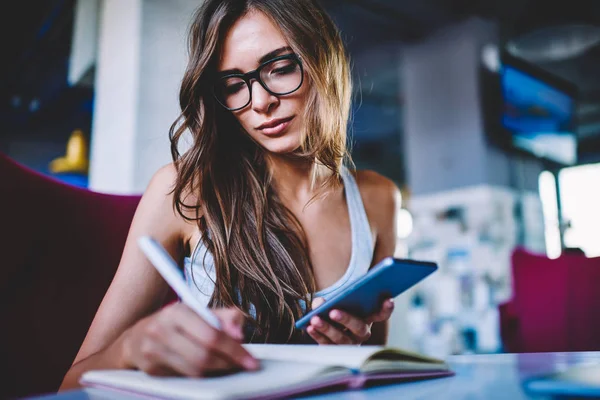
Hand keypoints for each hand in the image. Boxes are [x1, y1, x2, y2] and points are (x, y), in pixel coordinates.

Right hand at [119, 303, 258, 375]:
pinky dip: (199, 375)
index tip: (251, 361)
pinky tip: (205, 369)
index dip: (235, 350)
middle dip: (227, 363)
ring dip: (215, 371)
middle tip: (241, 366)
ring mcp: (153, 350)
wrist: (135, 338)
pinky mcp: (150, 369)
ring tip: (225, 365)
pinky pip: (183, 377)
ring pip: (195, 370)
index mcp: (178, 311)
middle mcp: (162, 328)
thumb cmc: (175, 324)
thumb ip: (225, 318)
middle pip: (204, 356)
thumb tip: (239, 334)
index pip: (212, 335)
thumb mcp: (199, 313)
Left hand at [306, 297, 393, 344]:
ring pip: (341, 339)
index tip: (388, 300)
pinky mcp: (335, 351)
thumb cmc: (338, 308)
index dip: (386, 308)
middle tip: (333, 311)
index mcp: (368, 317)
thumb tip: (320, 303)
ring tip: (315, 319)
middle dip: (346, 319)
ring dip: (327, 328)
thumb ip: (331, 299)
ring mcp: (350, 344)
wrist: (329, 324)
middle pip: (358, 327)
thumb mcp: (338, 301)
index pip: (381, 314)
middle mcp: (362, 332)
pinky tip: (309, 327)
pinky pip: (327, 344)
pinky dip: (317, 335)